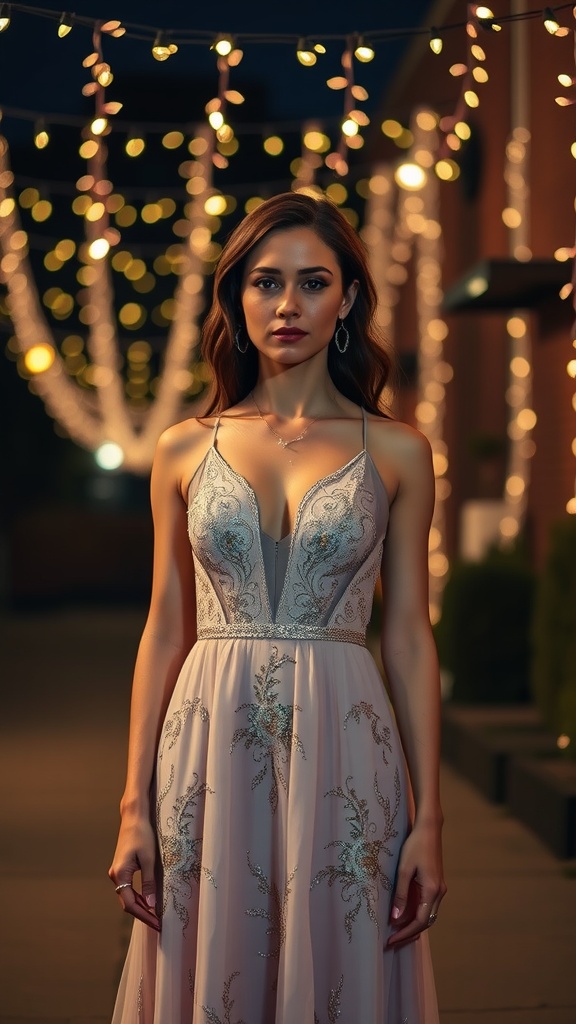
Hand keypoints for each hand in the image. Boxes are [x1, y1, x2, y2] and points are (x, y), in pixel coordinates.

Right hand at [108, 813, 160, 931]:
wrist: (134, 817)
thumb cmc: (142, 834)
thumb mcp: (149, 859)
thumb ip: (149, 882)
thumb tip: (152, 904)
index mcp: (120, 874)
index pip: (130, 904)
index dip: (144, 916)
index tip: (157, 924)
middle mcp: (115, 875)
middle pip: (127, 902)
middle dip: (143, 914)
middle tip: (159, 923)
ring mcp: (117, 872)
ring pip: (127, 896)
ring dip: (141, 906)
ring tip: (156, 915)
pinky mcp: (121, 868)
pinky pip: (128, 888)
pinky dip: (138, 897)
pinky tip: (149, 900)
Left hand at [386, 821, 445, 948]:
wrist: (429, 829)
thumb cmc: (415, 846)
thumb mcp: (404, 870)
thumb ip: (401, 895)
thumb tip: (396, 918)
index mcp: (432, 891)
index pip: (419, 922)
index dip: (405, 933)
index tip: (391, 941)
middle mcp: (439, 893)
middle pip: (426, 923)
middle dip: (409, 934)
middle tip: (392, 942)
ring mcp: (440, 889)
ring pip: (428, 916)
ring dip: (414, 926)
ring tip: (397, 934)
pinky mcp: (436, 884)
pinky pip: (428, 907)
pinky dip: (418, 916)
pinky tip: (405, 918)